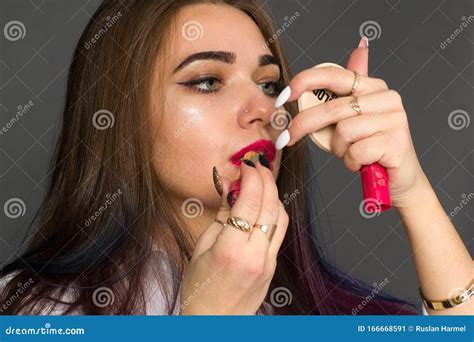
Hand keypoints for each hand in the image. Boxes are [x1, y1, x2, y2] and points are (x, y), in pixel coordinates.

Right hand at [180, 158, 288, 314]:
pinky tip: (264, 202)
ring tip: (261, 178)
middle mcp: (255, 255)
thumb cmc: (200, 288)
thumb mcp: (202, 248)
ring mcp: (268, 262)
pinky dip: (274, 210)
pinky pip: (279, 231)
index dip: (251, 177)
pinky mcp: (274, 265)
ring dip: (273, 193)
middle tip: (256, 164)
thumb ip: (220, 215)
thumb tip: (229, 186)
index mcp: (230, 250)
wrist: (215, 321)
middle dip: (265, 178)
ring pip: (281, 217)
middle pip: (270, 206)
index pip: (249, 203)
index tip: (246, 164)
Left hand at [275, 37, 429, 208]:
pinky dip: (352, 162)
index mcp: (373, 87)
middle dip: (302, 125)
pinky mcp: (396, 142)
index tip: (282, 97)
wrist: (397, 179)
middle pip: (332, 107)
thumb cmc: (370, 148)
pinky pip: (355, 151)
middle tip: (286, 139)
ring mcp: (395, 119)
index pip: (334, 75)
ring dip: (338, 149)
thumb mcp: (353, 117)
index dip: (304, 81)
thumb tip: (360, 45)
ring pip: (343, 132)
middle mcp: (387, 97)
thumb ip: (349, 90)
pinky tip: (363, 164)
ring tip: (351, 154)